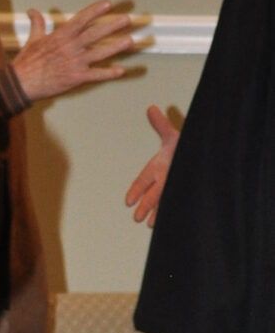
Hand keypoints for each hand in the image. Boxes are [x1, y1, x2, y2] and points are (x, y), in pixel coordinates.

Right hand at [13, 0, 139, 100]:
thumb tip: (32, 11)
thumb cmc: (26, 63)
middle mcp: (70, 48)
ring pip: (100, 53)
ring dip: (116, 47)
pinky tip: (120, 71)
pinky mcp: (76, 78)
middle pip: (95, 34)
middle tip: (126, 20)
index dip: (95, 10)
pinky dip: (109, 73)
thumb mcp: (32, 40)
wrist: (21, 84)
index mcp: (60, 36)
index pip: (81, 19)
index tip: (107, 4)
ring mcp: (75, 63)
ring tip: (129, 41)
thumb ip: (37, 24)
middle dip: (112, 26)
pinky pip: (96, 75)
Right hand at [124, 103, 180, 225]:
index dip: (136, 189)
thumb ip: (161, 124)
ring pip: (163, 200)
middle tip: (136, 218)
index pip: (143, 179)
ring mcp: (172, 185)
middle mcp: (163, 178)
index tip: (128, 200)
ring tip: (151, 224)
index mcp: (157, 165)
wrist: (204, 153)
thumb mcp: (173, 135)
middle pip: (152, 193)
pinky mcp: (181, 190)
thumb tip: (151, 108)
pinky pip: (176, 201)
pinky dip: (171, 210)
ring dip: (157, 212)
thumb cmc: (186, 145)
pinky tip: (168, 220)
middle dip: (145, 204)